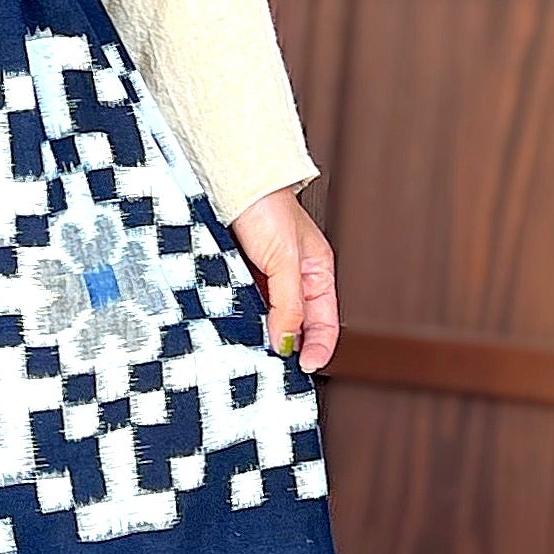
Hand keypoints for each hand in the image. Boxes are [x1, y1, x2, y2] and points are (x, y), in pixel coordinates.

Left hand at [228, 186, 339, 375]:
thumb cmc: (267, 209)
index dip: (319, 347)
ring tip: (250, 357)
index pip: (325, 322)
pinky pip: (240, 308)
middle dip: (287, 349)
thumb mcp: (285, 260)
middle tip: (273, 371)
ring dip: (259, 339)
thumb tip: (286, 341)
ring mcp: (263, 280)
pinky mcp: (238, 277)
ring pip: (265, 320)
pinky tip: (229, 334)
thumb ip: (288, 303)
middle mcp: (291, 280)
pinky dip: (237, 323)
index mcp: (316, 273)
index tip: (305, 368)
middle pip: (295, 326)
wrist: (233, 183)